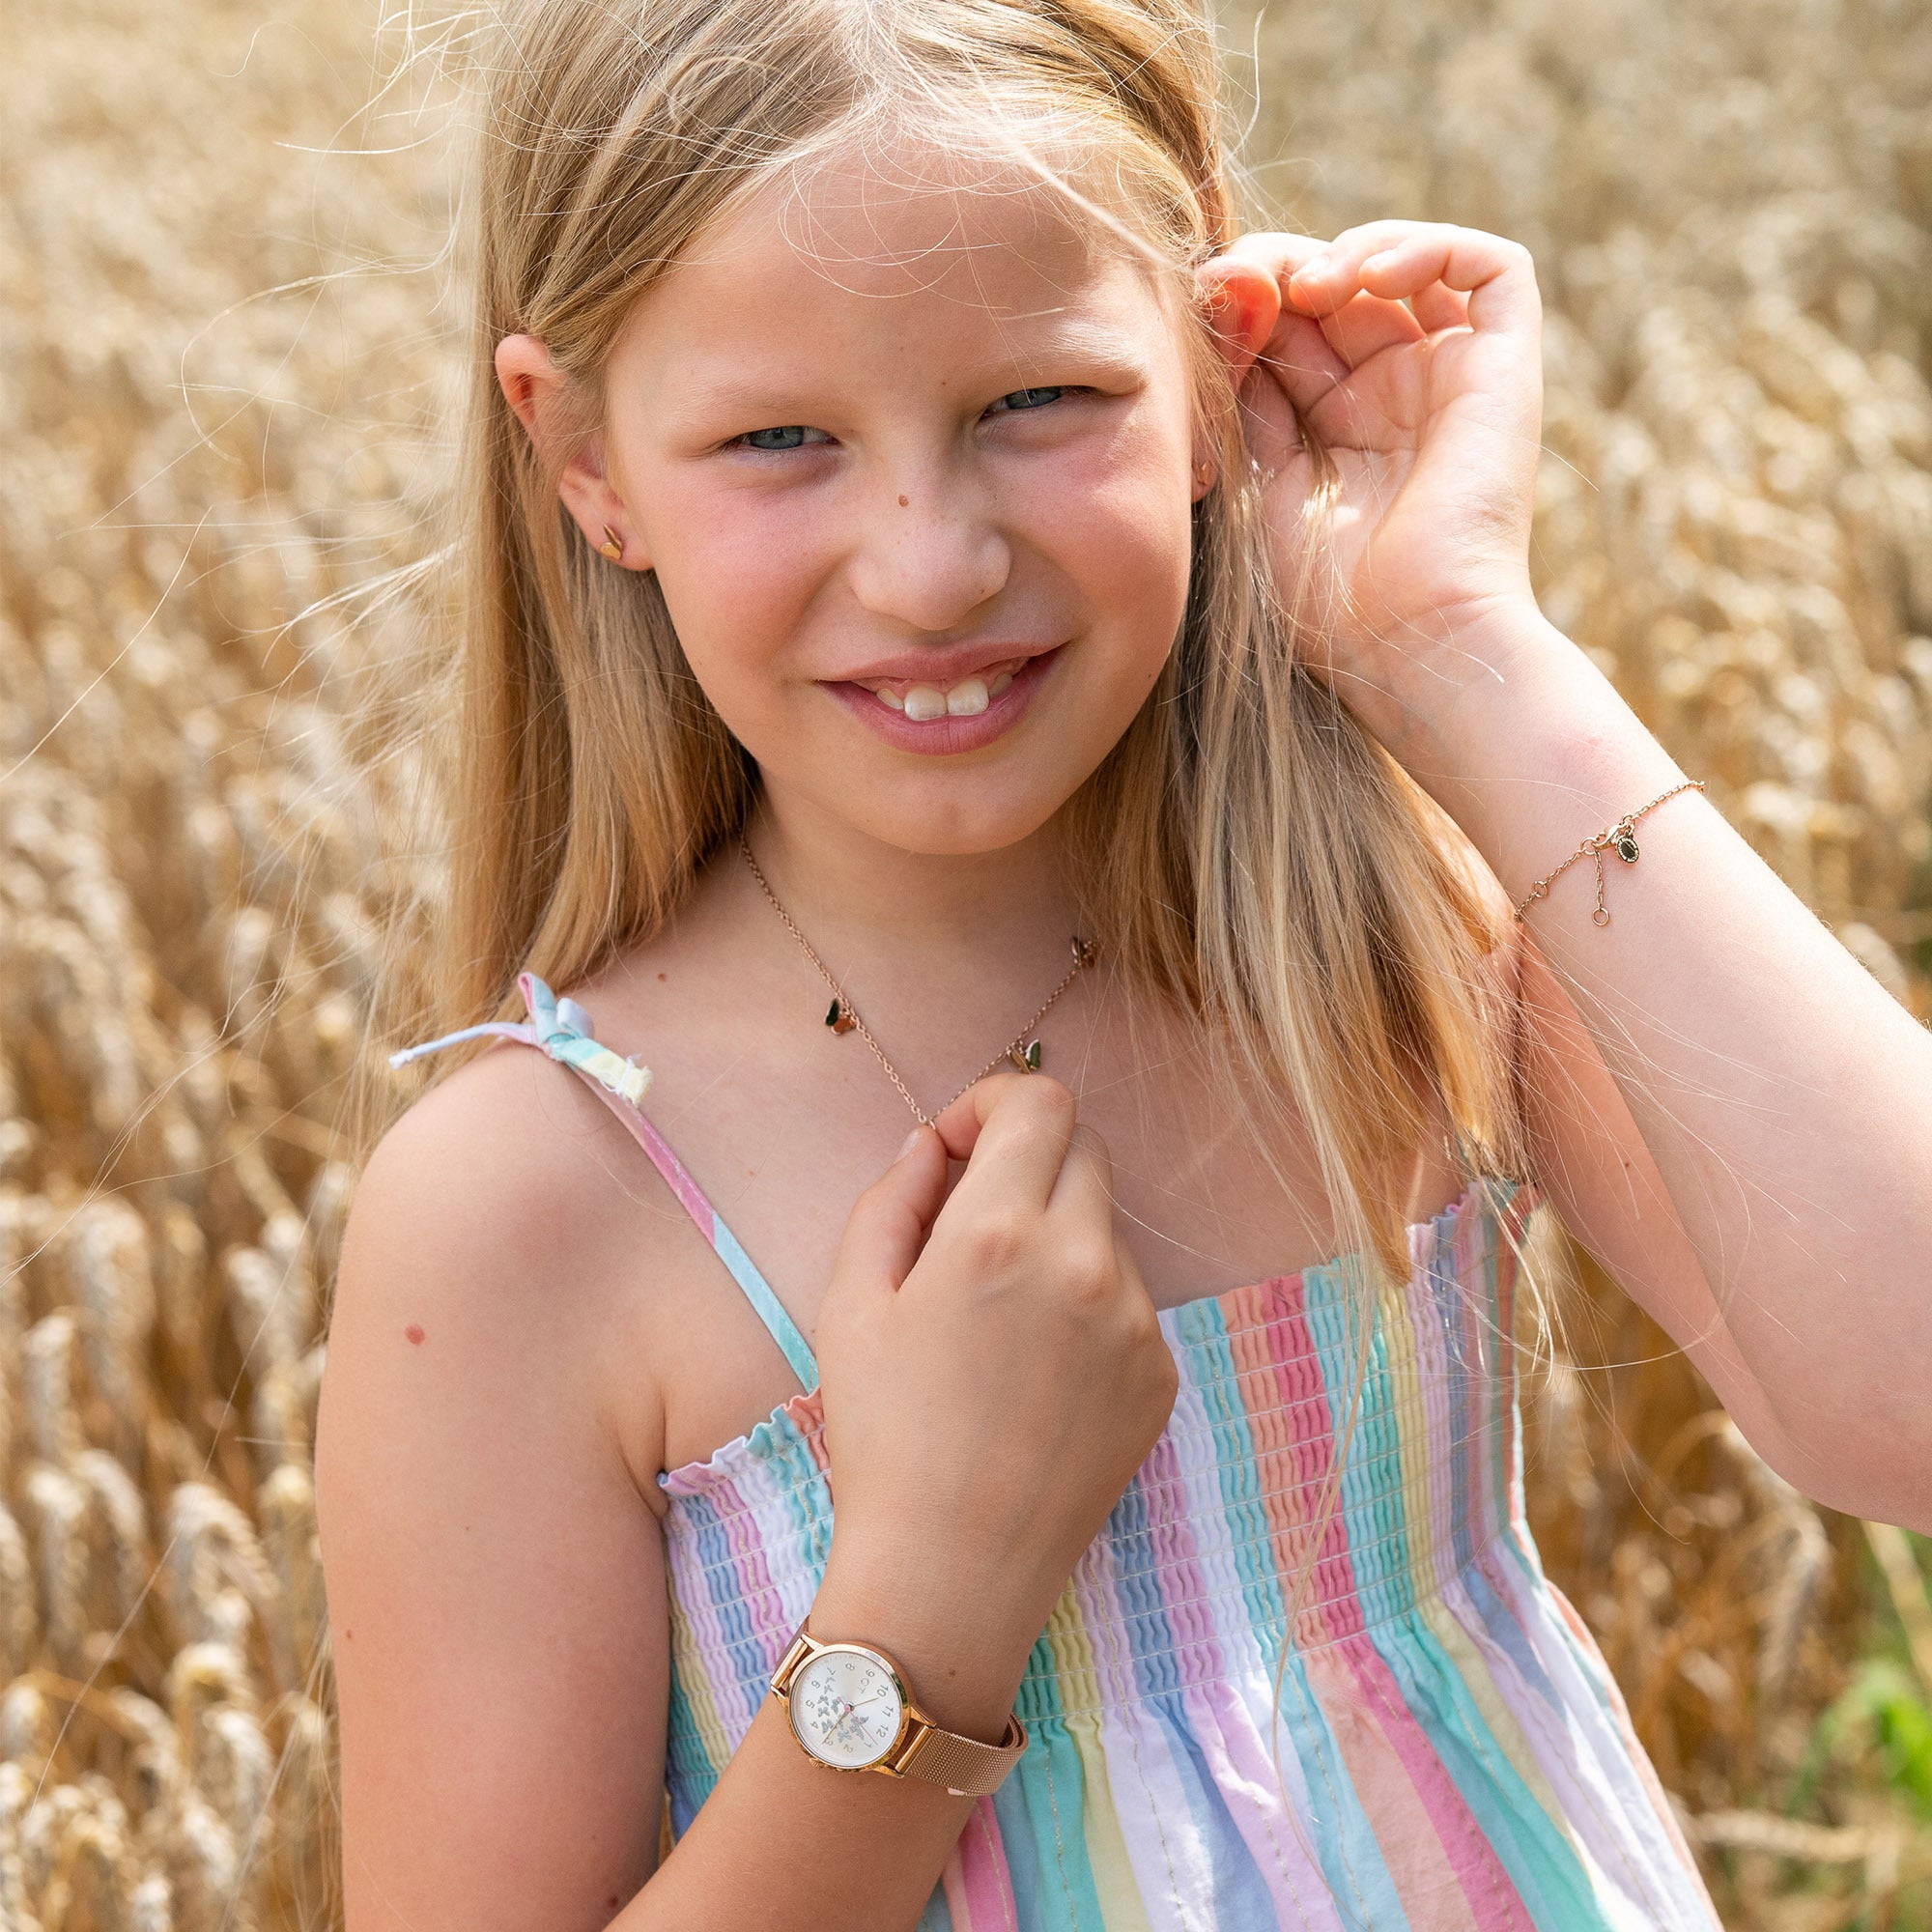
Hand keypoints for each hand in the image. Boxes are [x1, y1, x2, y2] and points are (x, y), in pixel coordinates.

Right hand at [809, 1074, 1176, 1728]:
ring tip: (995, 1319)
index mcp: (999, 1231)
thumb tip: (931, 1143)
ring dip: (1053, 1235)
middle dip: (1026, 1159)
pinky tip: (1032, 1371)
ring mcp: (1135, 1319)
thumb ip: (892, 1196)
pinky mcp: (1160, 1371)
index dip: (992, 1102)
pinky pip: (1124, 1297)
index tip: (956, 1148)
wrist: (952, 1572)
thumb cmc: (884, 1435)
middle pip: (1082, 1148)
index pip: (1038, 1100)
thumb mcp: (849, 1301)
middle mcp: (1083, 1261)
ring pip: (1102, 1225)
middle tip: (969, 1221)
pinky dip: (1082, 1302)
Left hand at [1198, 221, 1548, 748]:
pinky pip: (1493, 269)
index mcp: (1335, 429)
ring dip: (1349, 250)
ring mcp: (1452, 380)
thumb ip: (1241, 399)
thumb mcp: (1257, 486)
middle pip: (1339, 288)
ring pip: (1408, 266)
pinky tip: (1367, 277)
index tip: (1208, 307)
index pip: (1290, 329)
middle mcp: (1395, 397)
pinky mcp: (1506, 369)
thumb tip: (1228, 298)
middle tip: (1242, 279)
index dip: (1250, 301)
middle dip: (1283, 267)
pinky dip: (1430, 248)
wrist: (1410, 647)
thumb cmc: (1328, 602)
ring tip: (1306, 285)